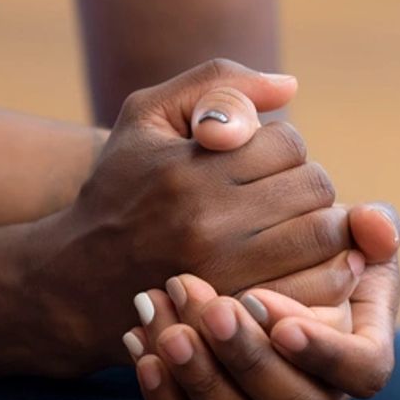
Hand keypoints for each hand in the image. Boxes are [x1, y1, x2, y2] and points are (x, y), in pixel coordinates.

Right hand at [20, 60, 353, 373]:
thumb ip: (217, 85)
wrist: (76, 282)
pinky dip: (322, 272)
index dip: (280, 148)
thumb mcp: (146, 118)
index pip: (287, 143)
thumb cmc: (118, 189)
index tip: (256, 164)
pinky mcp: (240, 314)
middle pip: (313, 187)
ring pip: (323, 234)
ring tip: (290, 228)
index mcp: (188, 168)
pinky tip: (296, 264)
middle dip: (303, 186)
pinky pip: (319, 286)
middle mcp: (207, 221)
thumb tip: (291, 86)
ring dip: (317, 227)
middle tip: (277, 198)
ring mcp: (226, 274)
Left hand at [123, 203, 399, 399]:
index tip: (268, 304)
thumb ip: (373, 223)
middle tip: (213, 307)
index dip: (323, 348)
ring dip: (202, 378)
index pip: (363, 370)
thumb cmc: (315, 246)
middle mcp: (319, 393)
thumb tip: (375, 227)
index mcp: (361, 350)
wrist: (252, 264)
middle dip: (250, 358)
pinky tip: (140, 344)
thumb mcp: (348, 229)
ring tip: (169, 326)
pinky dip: (165, 396)